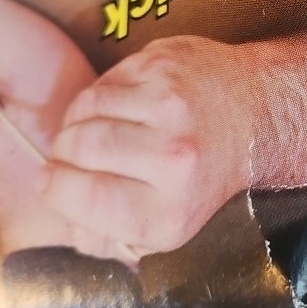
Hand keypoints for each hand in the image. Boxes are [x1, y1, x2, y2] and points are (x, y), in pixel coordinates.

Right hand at [42, 31, 306, 258]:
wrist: (254, 116)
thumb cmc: (201, 176)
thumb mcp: (164, 228)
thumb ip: (109, 238)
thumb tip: (69, 228)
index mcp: (170, 211)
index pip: (83, 198)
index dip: (55, 189)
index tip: (52, 182)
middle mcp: (175, 159)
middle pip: (78, 149)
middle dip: (62, 153)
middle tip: (70, 156)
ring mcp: (171, 107)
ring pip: (85, 110)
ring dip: (76, 121)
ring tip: (92, 131)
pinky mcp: (166, 68)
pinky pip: (103, 83)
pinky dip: (99, 97)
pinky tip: (116, 108)